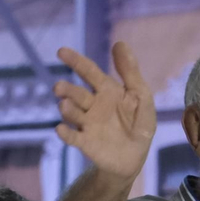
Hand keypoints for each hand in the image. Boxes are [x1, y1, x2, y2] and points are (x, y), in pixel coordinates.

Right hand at [54, 42, 156, 180]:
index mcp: (106, 90)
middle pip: (77, 94)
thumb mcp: (140, 95)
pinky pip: (73, 137)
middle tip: (59, 88)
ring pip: (73, 113)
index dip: (76, 61)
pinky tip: (60, 129)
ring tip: (64, 105)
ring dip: (67, 109)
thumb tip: (119, 42)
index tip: (61, 51)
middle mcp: (92, 105)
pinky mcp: (86, 143)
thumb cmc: (138, 123)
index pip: (89, 72)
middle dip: (67, 90)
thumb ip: (130, 71)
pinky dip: (66, 134)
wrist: (134, 157)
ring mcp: (87, 124)